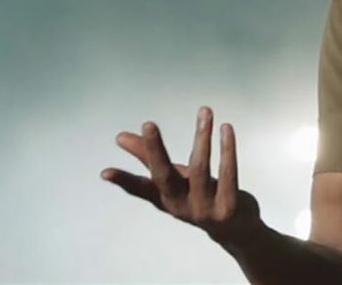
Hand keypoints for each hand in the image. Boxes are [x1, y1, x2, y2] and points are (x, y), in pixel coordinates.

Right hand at [102, 107, 261, 245]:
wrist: (236, 230)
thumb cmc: (199, 196)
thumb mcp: (174, 178)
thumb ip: (149, 157)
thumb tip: (119, 137)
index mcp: (165, 198)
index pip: (141, 189)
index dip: (124, 181)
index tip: (105, 172)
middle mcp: (181, 205)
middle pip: (165, 177)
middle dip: (155, 150)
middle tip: (148, 124)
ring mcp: (205, 208)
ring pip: (200, 169)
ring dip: (202, 137)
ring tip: (205, 111)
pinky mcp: (229, 207)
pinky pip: (228, 174)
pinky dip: (227, 150)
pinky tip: (226, 128)